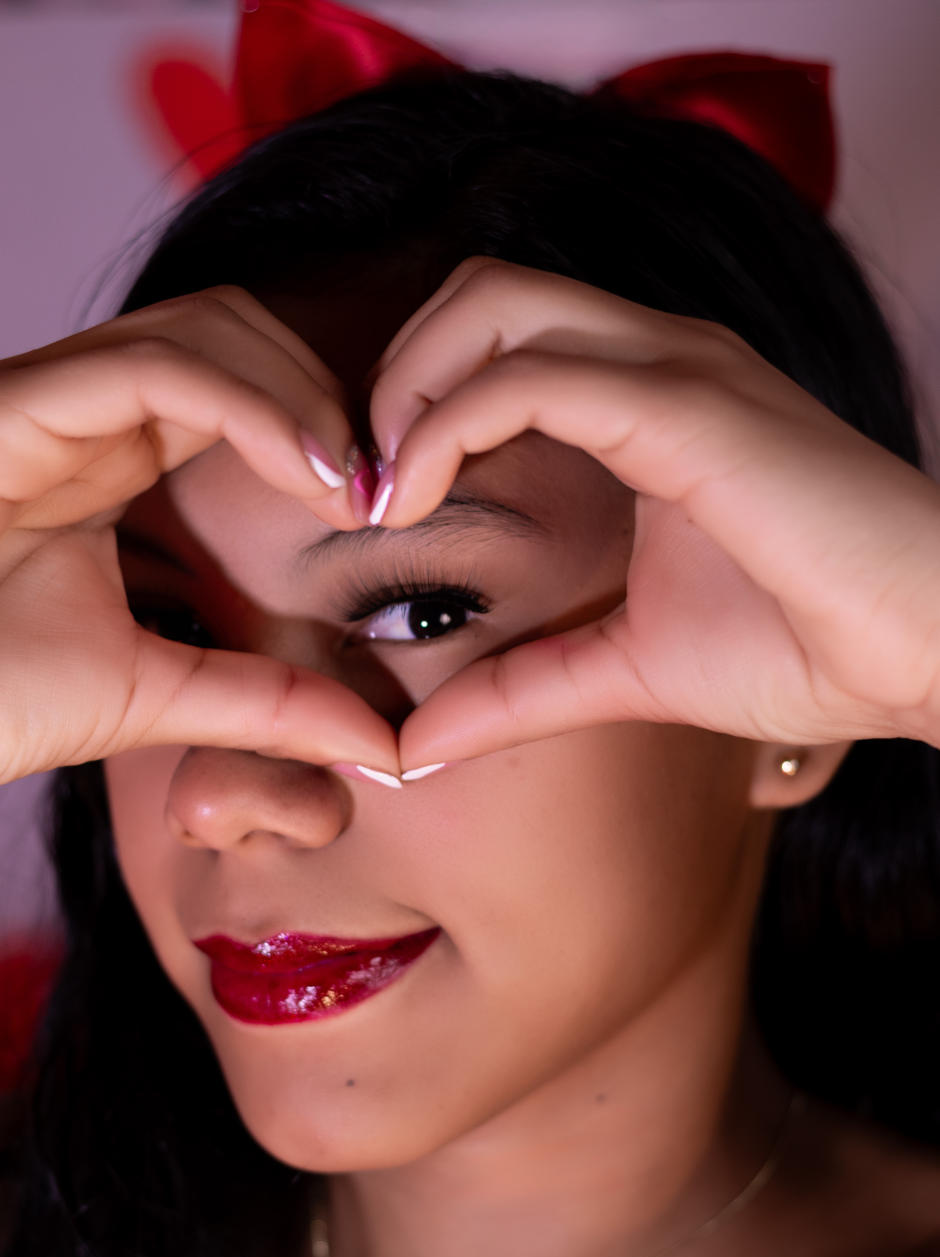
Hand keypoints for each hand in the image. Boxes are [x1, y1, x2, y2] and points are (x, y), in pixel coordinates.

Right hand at [0, 288, 398, 784]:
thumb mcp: (159, 697)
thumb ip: (266, 706)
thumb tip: (376, 740)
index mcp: (111, 458)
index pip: (243, 382)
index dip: (328, 424)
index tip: (390, 507)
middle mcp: (83, 412)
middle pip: (236, 330)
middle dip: (328, 394)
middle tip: (388, 487)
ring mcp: (48, 400)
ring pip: (206, 327)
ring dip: (303, 395)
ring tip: (354, 490)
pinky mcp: (18, 407)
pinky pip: (155, 368)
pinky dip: (254, 407)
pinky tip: (313, 479)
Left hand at [368, 258, 939, 768]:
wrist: (928, 654)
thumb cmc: (806, 646)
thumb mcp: (625, 669)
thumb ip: (521, 691)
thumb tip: (417, 742)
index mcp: (647, 401)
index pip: (495, 340)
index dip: (412, 405)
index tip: (374, 507)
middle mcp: (659, 360)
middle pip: (478, 293)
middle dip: (394, 375)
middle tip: (362, 485)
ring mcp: (678, 371)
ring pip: (493, 304)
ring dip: (407, 388)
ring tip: (382, 494)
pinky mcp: (691, 408)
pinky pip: (535, 375)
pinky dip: (448, 423)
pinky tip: (413, 501)